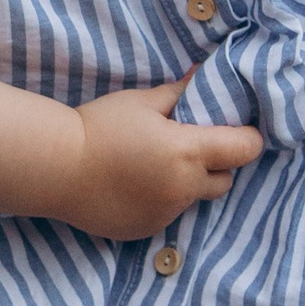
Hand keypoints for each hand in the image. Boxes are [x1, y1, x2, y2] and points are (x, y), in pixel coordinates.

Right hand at [42, 80, 261, 241]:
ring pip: (194, 198)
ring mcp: (166, 214)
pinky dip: (161, 200)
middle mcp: (183, 188)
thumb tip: (204, 76)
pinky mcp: (147, 230)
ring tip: (154, 166)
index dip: (247, 138)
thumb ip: (179, 93)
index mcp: (187, 152)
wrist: (57, 168)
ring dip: (187, 183)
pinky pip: (168, 214)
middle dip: (218, 164)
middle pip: (226, 180)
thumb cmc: (99, 127)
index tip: (238, 130)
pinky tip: (134, 185)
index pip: (245, 149)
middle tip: (191, 147)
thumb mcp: (141, 102)